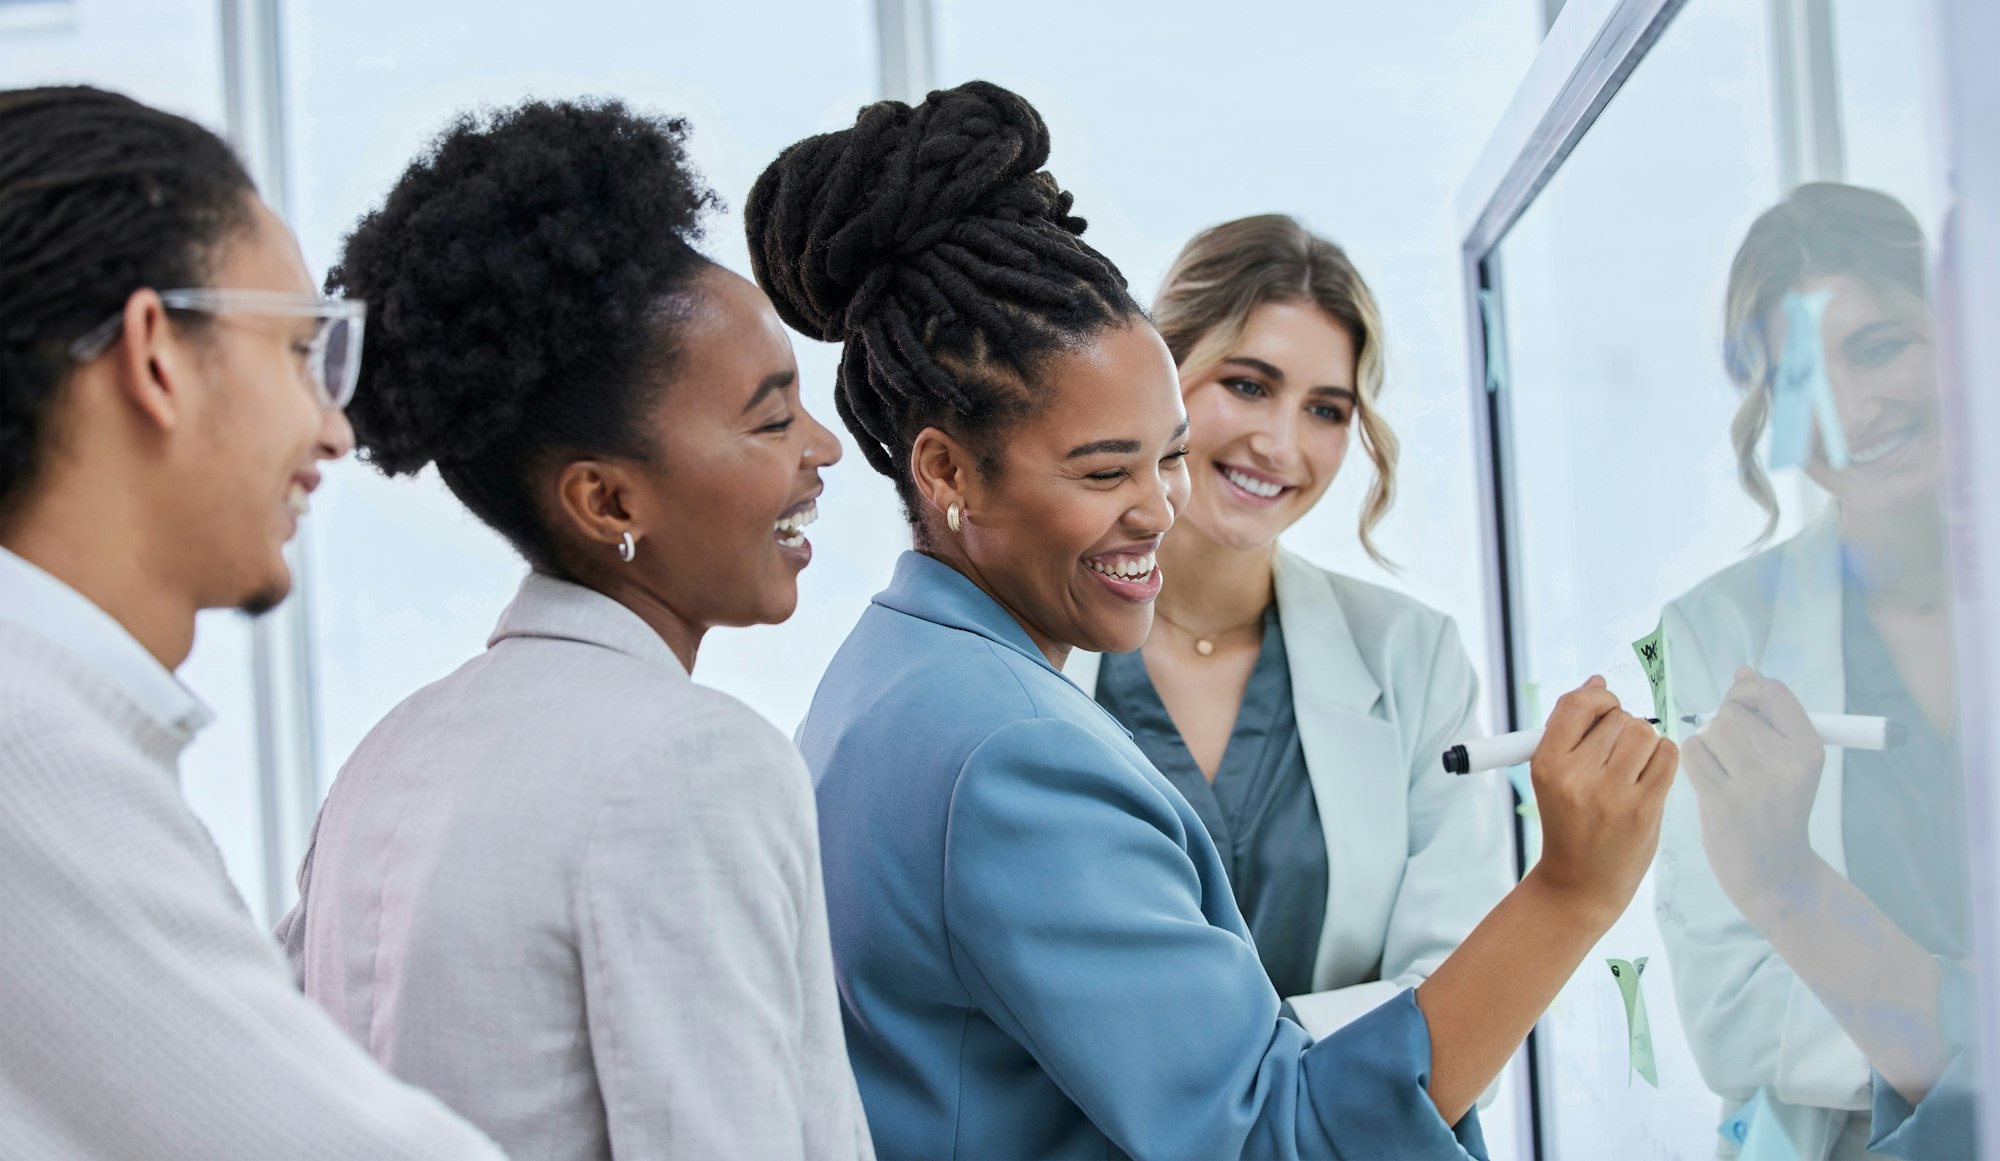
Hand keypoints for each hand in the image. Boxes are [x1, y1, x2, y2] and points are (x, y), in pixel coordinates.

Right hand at [1527, 676, 1678, 924]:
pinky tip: (1649, 774)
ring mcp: (1612, 794)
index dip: (1598, 697)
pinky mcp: (1644, 809)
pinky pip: (1667, 754)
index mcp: (1546, 764)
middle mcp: (1577, 777)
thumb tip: (1598, 682)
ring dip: (1644, 741)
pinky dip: (1663, 756)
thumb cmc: (1570, 822)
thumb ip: (1574, 730)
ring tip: (1633, 765)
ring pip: (1644, 732)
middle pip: (1617, 718)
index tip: (1605, 707)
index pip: (1577, 704)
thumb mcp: (1554, 775)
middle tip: (1615, 754)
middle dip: (1622, 726)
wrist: (1580, 884)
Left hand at [1680, 667, 1824, 912]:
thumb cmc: (1775, 809)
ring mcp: (1755, 784)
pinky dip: (1694, 762)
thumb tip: (1744, 670)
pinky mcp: (1723, 802)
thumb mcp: (1787, 763)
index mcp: (1809, 749)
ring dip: (1707, 744)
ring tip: (1724, 771)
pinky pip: (1693, 754)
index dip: (1747, 691)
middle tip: (1732, 754)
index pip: (1772, 692)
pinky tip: (1709, 782)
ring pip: (1710, 730)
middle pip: (1733, 712)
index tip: (1742, 708)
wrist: (1773, 873)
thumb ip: (1767, 717)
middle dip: (1723, 724)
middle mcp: (1787, 764)